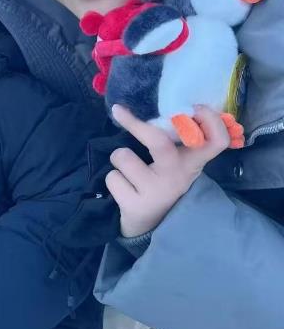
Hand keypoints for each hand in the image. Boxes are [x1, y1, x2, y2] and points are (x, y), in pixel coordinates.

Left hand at [106, 104, 229, 237]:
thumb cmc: (163, 180)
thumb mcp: (179, 163)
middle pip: (158, 142)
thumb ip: (179, 139)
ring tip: (130, 169)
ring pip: (122, 155)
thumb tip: (172, 105)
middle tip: (118, 111)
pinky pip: (112, 176)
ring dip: (119, 157)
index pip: (216, 141)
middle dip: (136, 125)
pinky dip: (114, 178)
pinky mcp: (135, 205)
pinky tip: (125, 188)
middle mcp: (178, 176)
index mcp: (192, 162)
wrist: (150, 223)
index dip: (211, 122)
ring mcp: (156, 192)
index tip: (196, 107)